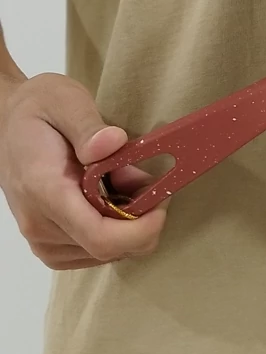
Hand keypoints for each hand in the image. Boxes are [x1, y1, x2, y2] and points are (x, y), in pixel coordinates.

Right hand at [0, 73, 167, 269]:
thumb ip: (88, 126)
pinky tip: (115, 195)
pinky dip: (114, 227)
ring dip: (128, 222)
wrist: (8, 120)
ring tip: (127, 179)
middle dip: (142, 219)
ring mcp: (42, 236)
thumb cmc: (38, 108)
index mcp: (46, 190)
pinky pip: (91, 250)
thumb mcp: (65, 101)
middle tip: (150, 180)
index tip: (163, 200)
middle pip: (107, 248)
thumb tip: (113, 143)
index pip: (99, 237)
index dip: (141, 229)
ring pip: (103, 252)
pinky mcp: (49, 240)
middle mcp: (40, 223)